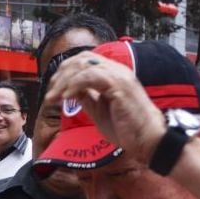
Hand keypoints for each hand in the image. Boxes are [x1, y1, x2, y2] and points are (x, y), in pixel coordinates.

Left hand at [44, 51, 165, 167]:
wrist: (148, 139)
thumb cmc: (127, 128)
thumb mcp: (99, 111)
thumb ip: (87, 98)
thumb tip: (70, 91)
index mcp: (113, 74)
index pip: (85, 60)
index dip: (66, 71)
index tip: (54, 89)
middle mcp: (117, 70)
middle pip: (81, 59)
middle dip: (61, 75)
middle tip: (50, 94)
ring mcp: (119, 76)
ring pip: (83, 66)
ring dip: (63, 82)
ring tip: (53, 98)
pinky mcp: (119, 85)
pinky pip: (90, 77)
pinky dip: (74, 85)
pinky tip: (66, 98)